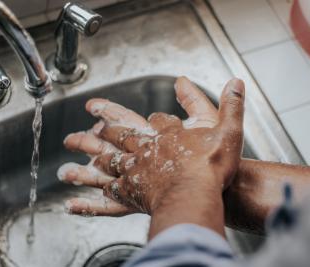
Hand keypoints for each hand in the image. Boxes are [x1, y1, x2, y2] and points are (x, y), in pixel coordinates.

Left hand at [59, 77, 243, 217]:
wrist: (195, 195)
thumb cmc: (212, 167)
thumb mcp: (229, 130)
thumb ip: (231, 105)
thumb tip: (236, 81)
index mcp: (169, 134)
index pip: (157, 120)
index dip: (156, 118)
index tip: (150, 117)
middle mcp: (148, 148)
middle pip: (122, 133)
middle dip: (106, 127)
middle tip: (89, 121)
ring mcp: (137, 169)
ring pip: (109, 158)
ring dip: (92, 153)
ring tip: (73, 152)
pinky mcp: (133, 192)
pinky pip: (111, 190)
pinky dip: (99, 191)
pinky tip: (89, 194)